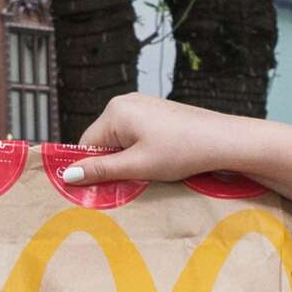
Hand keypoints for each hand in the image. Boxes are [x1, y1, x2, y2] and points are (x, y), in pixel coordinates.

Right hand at [70, 93, 255, 184]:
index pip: (85, 145)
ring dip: (128, 160)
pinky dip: (142, 151)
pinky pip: (137, 135)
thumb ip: (101, 171)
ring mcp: (142, 105)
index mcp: (115, 112)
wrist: (223, 140)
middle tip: (131, 181)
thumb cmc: (181, 151)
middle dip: (112, 164)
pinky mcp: (157, 112)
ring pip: (121, 140)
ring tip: (150, 171)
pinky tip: (160, 161)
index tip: (102, 189)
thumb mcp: (137, 166)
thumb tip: (68, 174)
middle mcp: (125, 102)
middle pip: (103, 141)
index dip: (91, 169)